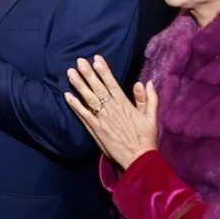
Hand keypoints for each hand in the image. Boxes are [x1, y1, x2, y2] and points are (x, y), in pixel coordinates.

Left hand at [64, 55, 157, 169]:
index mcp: (125, 105)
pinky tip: (67, 96)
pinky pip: (83, 115)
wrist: (138, 159)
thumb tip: (145, 82)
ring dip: (79, 85)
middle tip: (79, 61)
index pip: (112, 84)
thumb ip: (148, 99)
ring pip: (88, 99)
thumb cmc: (145, 139)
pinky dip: (75, 105)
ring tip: (70, 73)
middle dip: (88, 73)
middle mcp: (111, 109)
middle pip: (98, 88)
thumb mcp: (151, 117)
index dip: (104, 71)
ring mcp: (102, 119)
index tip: (97, 59)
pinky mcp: (95, 130)